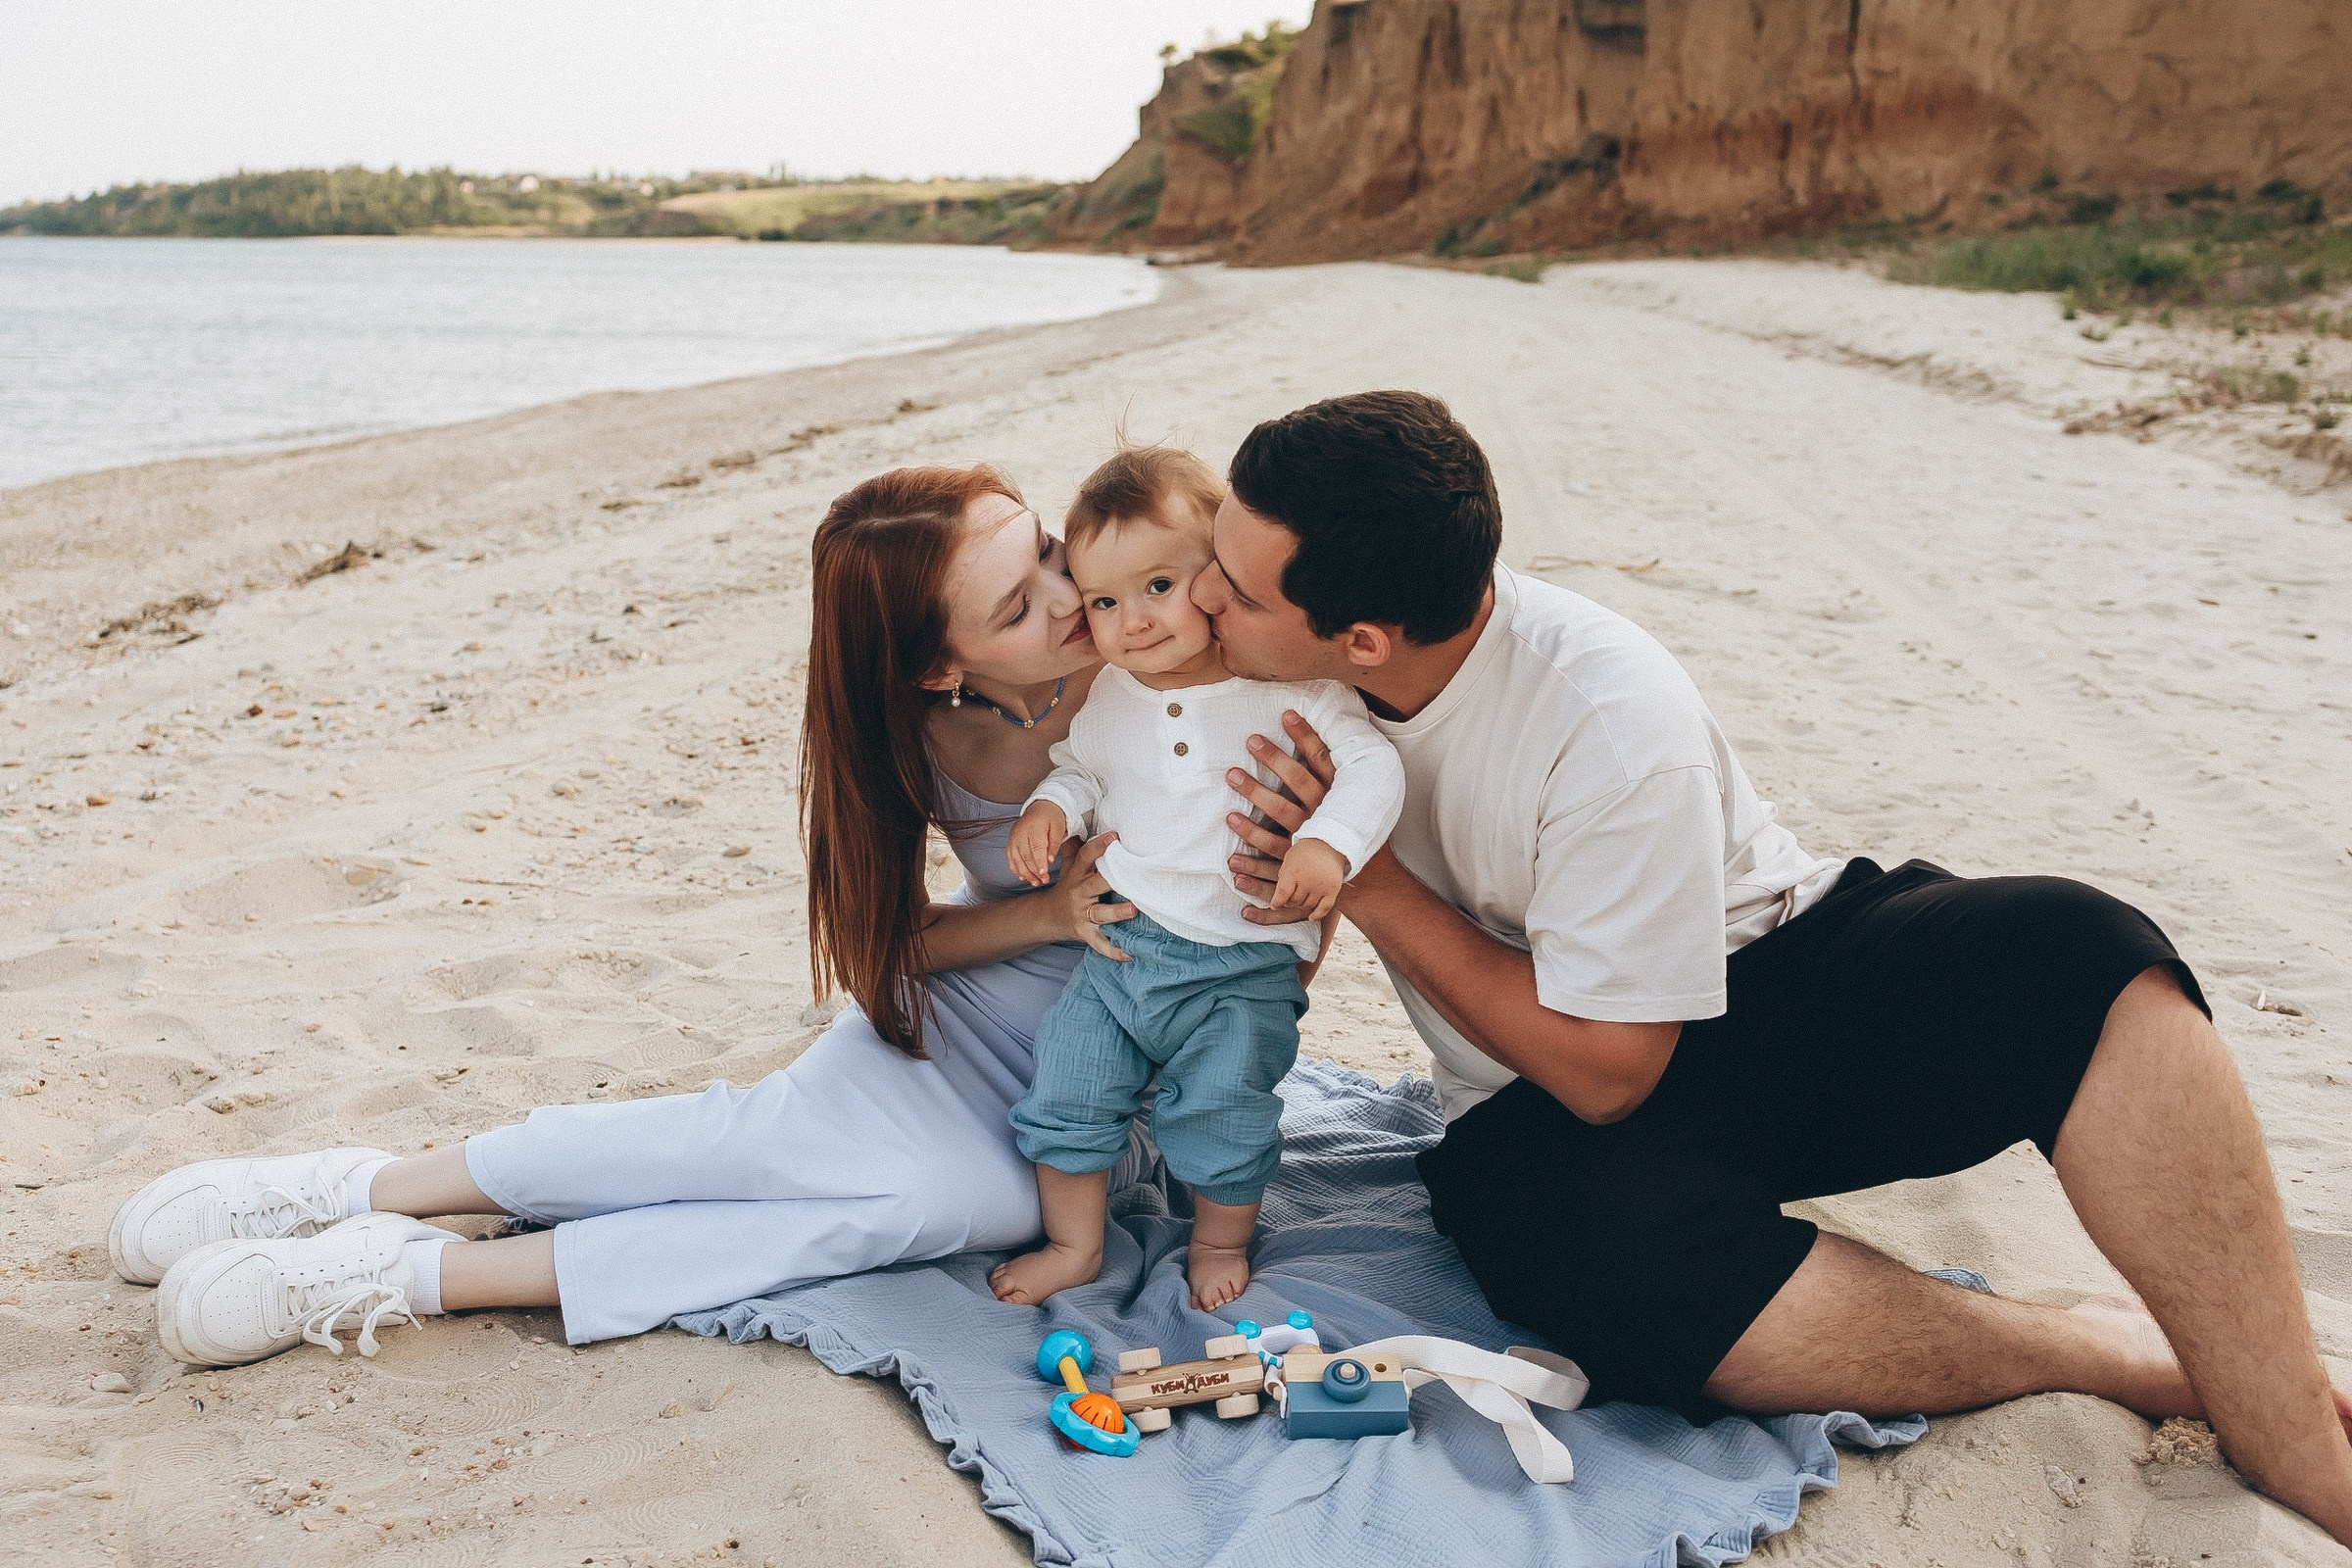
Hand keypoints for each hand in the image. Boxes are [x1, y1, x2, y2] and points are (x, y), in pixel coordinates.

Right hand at [1007, 801, 1067, 886]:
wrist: (1040, 807)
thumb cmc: (1051, 818)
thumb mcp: (1058, 828)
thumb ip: (1054, 844)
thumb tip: (1050, 860)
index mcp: (1034, 827)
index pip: (1035, 847)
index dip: (1039, 862)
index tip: (1043, 873)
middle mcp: (1020, 832)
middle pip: (1025, 855)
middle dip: (1034, 871)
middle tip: (1043, 880)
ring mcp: (1013, 837)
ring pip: (1016, 859)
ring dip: (1025, 873)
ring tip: (1035, 882)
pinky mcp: (1010, 842)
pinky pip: (1010, 858)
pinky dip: (1016, 869)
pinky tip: (1023, 877)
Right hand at [1049, 832, 1134, 960]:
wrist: (1047, 916)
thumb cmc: (1066, 887)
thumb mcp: (1069, 866)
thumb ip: (1077, 847)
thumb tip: (1081, 823)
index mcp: (1077, 875)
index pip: (1087, 856)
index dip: (1100, 845)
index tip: (1115, 835)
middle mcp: (1079, 893)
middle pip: (1095, 884)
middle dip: (1111, 880)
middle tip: (1132, 875)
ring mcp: (1082, 914)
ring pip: (1100, 913)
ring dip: (1117, 912)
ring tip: (1133, 910)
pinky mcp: (1084, 932)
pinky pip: (1099, 942)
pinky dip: (1113, 950)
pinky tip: (1128, 954)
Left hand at [1223, 710, 1335, 922]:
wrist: (1364, 879)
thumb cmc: (1348, 830)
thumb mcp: (1347, 801)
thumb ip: (1332, 774)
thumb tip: (1318, 739)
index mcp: (1337, 799)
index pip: (1322, 761)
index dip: (1306, 737)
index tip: (1286, 714)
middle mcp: (1323, 818)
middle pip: (1297, 784)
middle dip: (1274, 761)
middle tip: (1251, 741)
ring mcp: (1310, 845)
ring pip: (1279, 825)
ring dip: (1252, 814)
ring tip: (1230, 797)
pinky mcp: (1298, 871)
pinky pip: (1272, 870)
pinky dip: (1251, 868)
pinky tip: (1231, 862)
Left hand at [1268, 838, 1346, 921]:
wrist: (1329, 843)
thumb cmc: (1305, 851)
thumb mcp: (1289, 859)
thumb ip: (1283, 877)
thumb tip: (1278, 899)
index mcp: (1294, 870)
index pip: (1283, 893)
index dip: (1277, 902)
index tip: (1274, 906)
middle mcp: (1308, 879)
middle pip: (1295, 901)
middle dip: (1290, 901)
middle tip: (1289, 898)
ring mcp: (1321, 885)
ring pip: (1308, 905)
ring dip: (1302, 905)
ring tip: (1301, 899)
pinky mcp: (1333, 889)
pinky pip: (1325, 908)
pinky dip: (1317, 915)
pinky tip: (1311, 917)